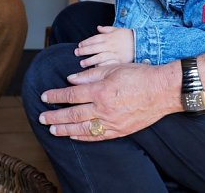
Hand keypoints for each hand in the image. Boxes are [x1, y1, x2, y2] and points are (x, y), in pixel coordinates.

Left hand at [38, 62, 178, 140]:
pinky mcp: (120, 130)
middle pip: (73, 114)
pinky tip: (74, 136)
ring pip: (83, 128)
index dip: (56, 96)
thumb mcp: (113, 68)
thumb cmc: (139, 75)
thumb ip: (89, 75)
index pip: (71, 95)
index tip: (44, 97)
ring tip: (52, 130)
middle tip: (41, 118)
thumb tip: (70, 80)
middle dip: (55, 116)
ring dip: (65, 129)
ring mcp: (112, 122)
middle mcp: (104, 108)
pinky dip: (84, 137)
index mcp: (100, 90)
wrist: (163, 91)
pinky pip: (98, 136)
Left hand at [75, 26, 133, 66]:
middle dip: (84, 51)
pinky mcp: (119, 61)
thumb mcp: (117, 29)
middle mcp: (110, 45)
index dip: (86, 42)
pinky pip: (108, 64)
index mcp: (109, 37)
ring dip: (90, 60)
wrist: (141, 43)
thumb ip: (106, 29)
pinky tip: (95, 69)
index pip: (94, 39)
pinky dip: (101, 66)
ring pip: (100, 57)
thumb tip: (98, 28)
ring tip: (82, 64)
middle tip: (77, 53)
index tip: (79, 45)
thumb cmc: (128, 36)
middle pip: (95, 48)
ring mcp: (114, 53)